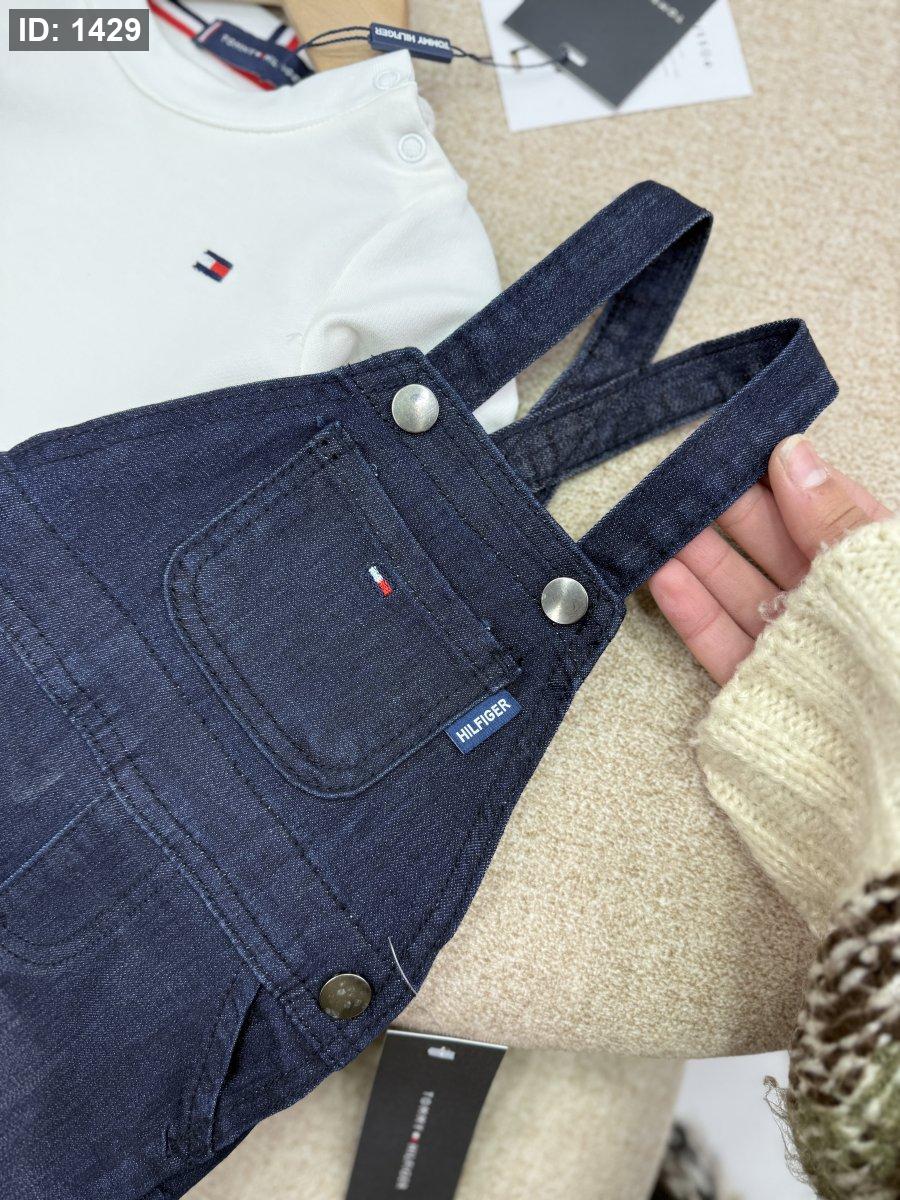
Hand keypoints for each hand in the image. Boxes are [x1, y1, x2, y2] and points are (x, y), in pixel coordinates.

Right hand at [648, 435, 892, 684]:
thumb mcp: (887, 579)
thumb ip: (840, 521)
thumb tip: (791, 454)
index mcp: (884, 575)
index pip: (833, 513)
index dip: (787, 481)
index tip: (738, 446)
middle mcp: (844, 612)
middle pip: (780, 551)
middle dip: (731, 513)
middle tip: (680, 477)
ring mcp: (805, 653)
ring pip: (745, 594)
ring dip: (700, 557)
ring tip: (656, 521)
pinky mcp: (771, 693)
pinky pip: (726, 647)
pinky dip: (693, 614)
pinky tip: (663, 577)